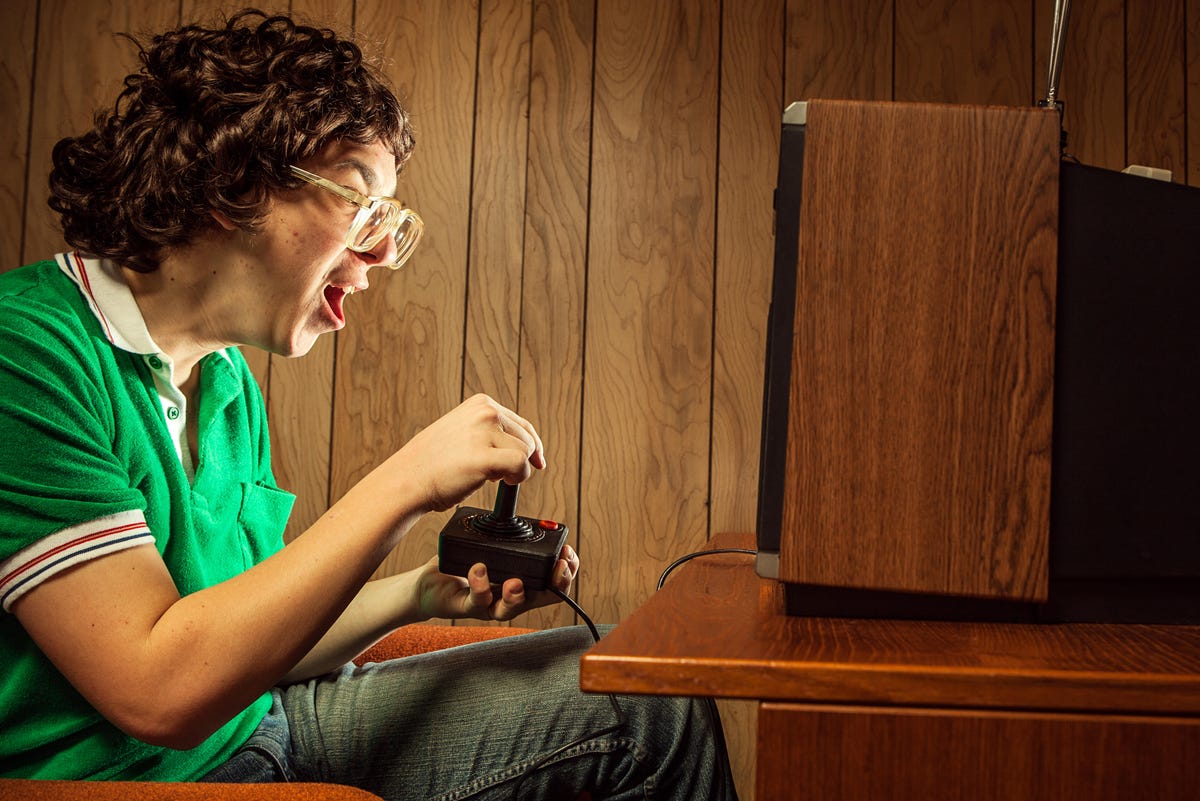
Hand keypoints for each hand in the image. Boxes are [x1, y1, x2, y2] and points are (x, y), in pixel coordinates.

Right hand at [392, 394, 545, 512]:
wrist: (408, 479)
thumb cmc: (432, 463)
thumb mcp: (462, 432)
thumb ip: (488, 432)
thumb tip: (521, 447)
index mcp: (480, 403)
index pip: (520, 423)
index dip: (532, 445)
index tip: (537, 460)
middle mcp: (486, 412)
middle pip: (527, 438)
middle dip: (519, 459)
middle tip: (497, 473)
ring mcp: (486, 431)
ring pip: (524, 453)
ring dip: (513, 470)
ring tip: (486, 475)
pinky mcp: (486, 455)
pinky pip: (520, 466)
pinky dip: (516, 479)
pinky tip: (498, 481)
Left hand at [414, 544, 579, 621]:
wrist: (430, 581)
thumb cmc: (465, 563)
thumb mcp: (493, 544)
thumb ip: (510, 535)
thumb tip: (528, 513)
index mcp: (523, 580)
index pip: (555, 582)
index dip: (568, 571)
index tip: (568, 553)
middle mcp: (511, 595)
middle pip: (544, 598)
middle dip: (558, 584)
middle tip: (560, 568)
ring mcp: (491, 604)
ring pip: (511, 608)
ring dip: (517, 595)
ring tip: (516, 582)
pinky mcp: (468, 606)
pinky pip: (478, 600)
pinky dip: (481, 585)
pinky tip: (479, 568)